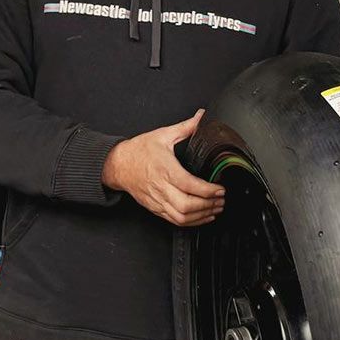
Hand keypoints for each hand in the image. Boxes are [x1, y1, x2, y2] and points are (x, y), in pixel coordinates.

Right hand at [102, 109, 225, 226]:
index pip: (189, 185)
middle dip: (208, 205)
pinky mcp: (155, 208)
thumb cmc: (138, 151)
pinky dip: (191, 222)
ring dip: (201, 216)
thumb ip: (185, 127)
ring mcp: (157, 200)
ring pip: (181, 217)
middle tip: (221, 200)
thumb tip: (200, 117)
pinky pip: (174, 220)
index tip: (220, 189)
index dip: (208, 190)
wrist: (118, 164)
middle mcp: (161, 187)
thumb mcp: (163, 134)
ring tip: (215, 209)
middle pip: (187, 205)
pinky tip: (202, 216)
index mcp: (165, 169)